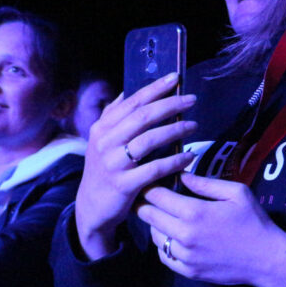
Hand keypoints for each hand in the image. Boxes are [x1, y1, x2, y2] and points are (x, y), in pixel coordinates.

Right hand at [75, 72, 197, 259]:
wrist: (92, 209)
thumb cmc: (103, 170)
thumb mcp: (101, 141)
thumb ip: (112, 117)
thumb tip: (125, 93)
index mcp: (102, 128)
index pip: (132, 102)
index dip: (155, 88)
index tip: (175, 78)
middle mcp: (105, 142)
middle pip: (142, 116)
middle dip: (170, 105)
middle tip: (192, 100)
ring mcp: (113, 164)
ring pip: (148, 140)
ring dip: (175, 130)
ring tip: (194, 125)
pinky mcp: (123, 185)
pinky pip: (154, 169)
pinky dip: (174, 161)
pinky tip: (189, 156)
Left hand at [136, 174, 285, 286]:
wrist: (266, 258)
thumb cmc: (254, 221)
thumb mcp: (236, 193)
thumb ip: (205, 183)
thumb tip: (182, 175)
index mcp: (194, 212)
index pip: (156, 196)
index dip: (149, 187)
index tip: (149, 182)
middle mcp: (184, 234)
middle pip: (148, 216)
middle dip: (145, 204)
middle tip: (149, 197)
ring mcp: (184, 256)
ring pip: (154, 236)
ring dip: (155, 224)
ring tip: (164, 216)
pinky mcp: (188, 271)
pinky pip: (164, 256)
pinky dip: (164, 245)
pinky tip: (173, 237)